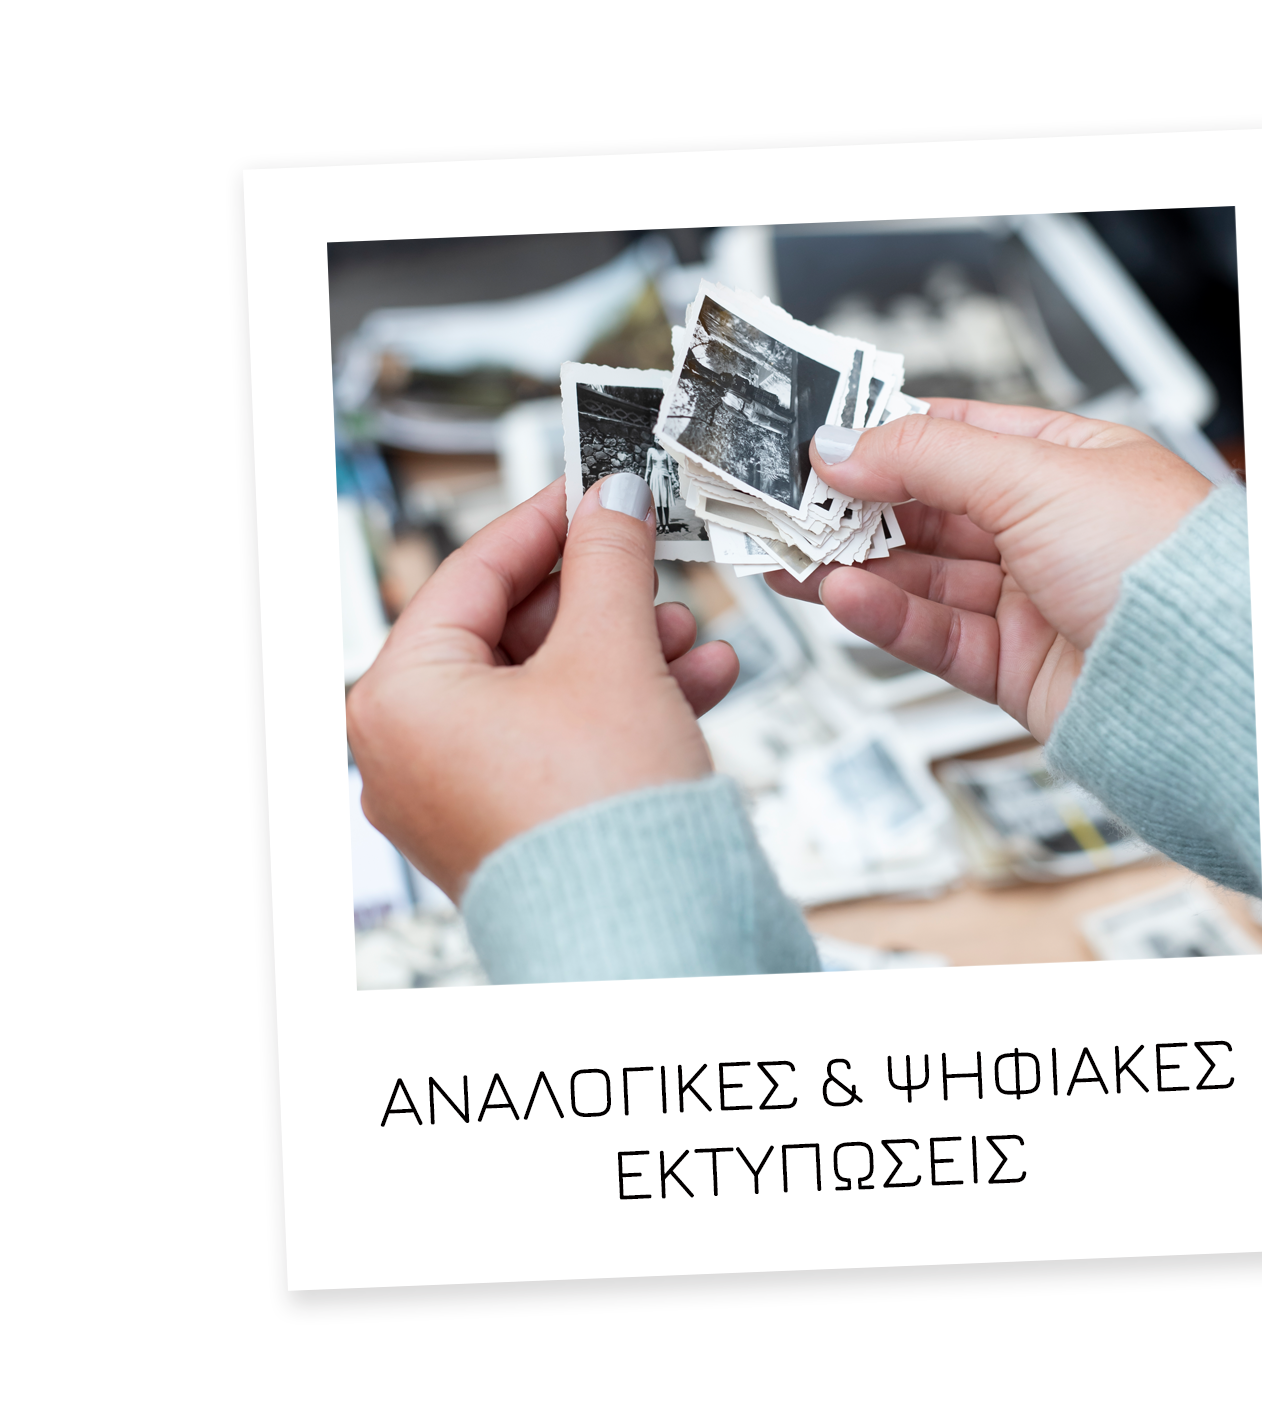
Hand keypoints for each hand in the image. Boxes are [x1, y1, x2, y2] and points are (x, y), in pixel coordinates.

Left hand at [347, 474, 738, 902]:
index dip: (544, 520)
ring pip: (548, 686)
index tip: (592, 487)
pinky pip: (564, 738)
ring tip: (688, 630)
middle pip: (514, 631)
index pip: (471, 572)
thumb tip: (611, 499)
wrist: (648, 939)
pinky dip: (624, 704)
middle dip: (600, 596)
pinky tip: (697, 682)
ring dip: (628, 648)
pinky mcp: (515, 823)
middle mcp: (414, 751)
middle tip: (648, 558)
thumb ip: (609, 560)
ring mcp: (462, 794)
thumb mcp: (612, 652)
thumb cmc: (598, 821)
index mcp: (400, 698)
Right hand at [767, 401, 1212, 740]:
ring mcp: (1028, 597)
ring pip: (918, 577)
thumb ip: (925, 458)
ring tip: (793, 557)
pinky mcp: (1013, 663)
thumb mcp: (1032, 476)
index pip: (952, 434)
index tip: (815, 443)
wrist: (1200, 679)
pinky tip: (843, 597)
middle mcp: (1046, 527)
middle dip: (851, 509)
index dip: (880, 438)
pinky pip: (932, 635)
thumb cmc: (1160, 561)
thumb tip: (844, 446)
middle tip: (783, 505)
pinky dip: (883, 617)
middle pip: (925, 510)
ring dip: (853, 567)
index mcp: (1064, 462)